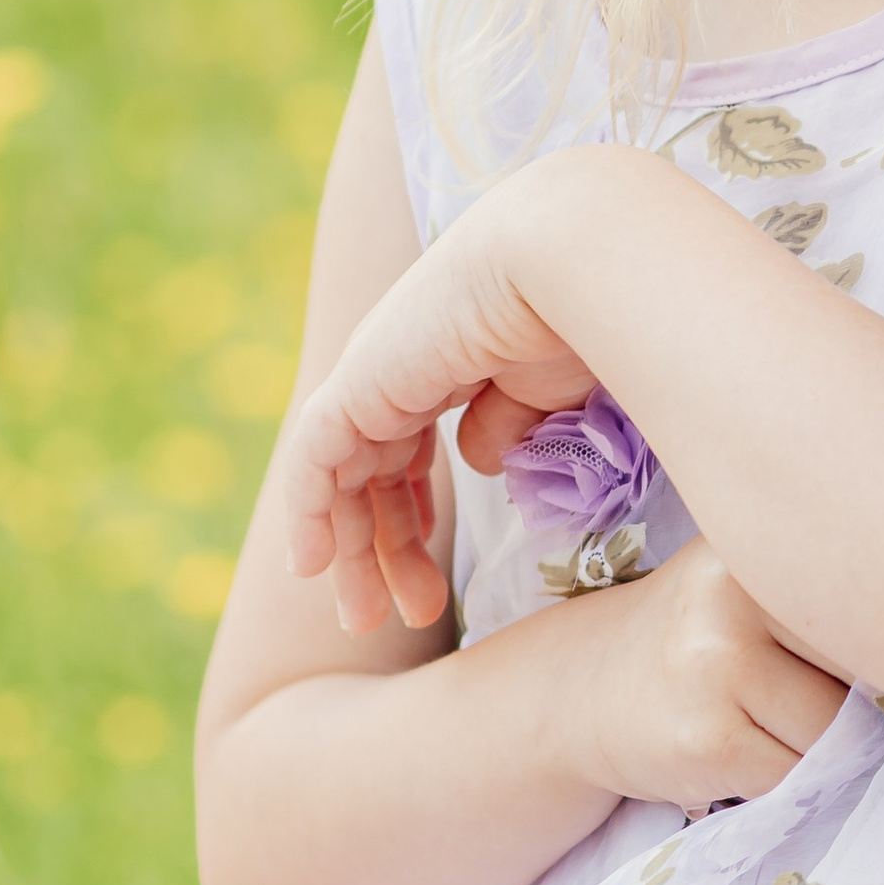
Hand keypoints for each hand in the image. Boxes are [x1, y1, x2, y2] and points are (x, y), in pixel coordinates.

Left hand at [283, 170, 600, 633]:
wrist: (561, 263)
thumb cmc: (574, 317)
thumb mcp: (543, 390)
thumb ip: (504, 425)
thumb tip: (475, 462)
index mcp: (444, 362)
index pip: (407, 452)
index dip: (412, 518)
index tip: (431, 586)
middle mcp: (398, 367)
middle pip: (370, 474)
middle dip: (379, 551)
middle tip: (385, 619)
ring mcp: (373, 375)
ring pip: (341, 480)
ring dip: (352, 554)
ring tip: (366, 621)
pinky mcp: (356, 388)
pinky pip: (314, 463)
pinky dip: (309, 514)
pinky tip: (312, 568)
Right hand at [573, 543, 847, 814]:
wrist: (584, 690)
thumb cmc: (697, 637)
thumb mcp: (750, 581)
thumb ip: (826, 595)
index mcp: (753, 542)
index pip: (871, 599)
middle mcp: (732, 596)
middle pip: (863, 668)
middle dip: (862, 696)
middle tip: (815, 692)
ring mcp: (714, 669)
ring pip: (836, 729)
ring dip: (824, 745)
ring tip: (771, 718)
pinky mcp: (706, 741)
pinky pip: (798, 774)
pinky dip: (789, 777)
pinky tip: (745, 746)